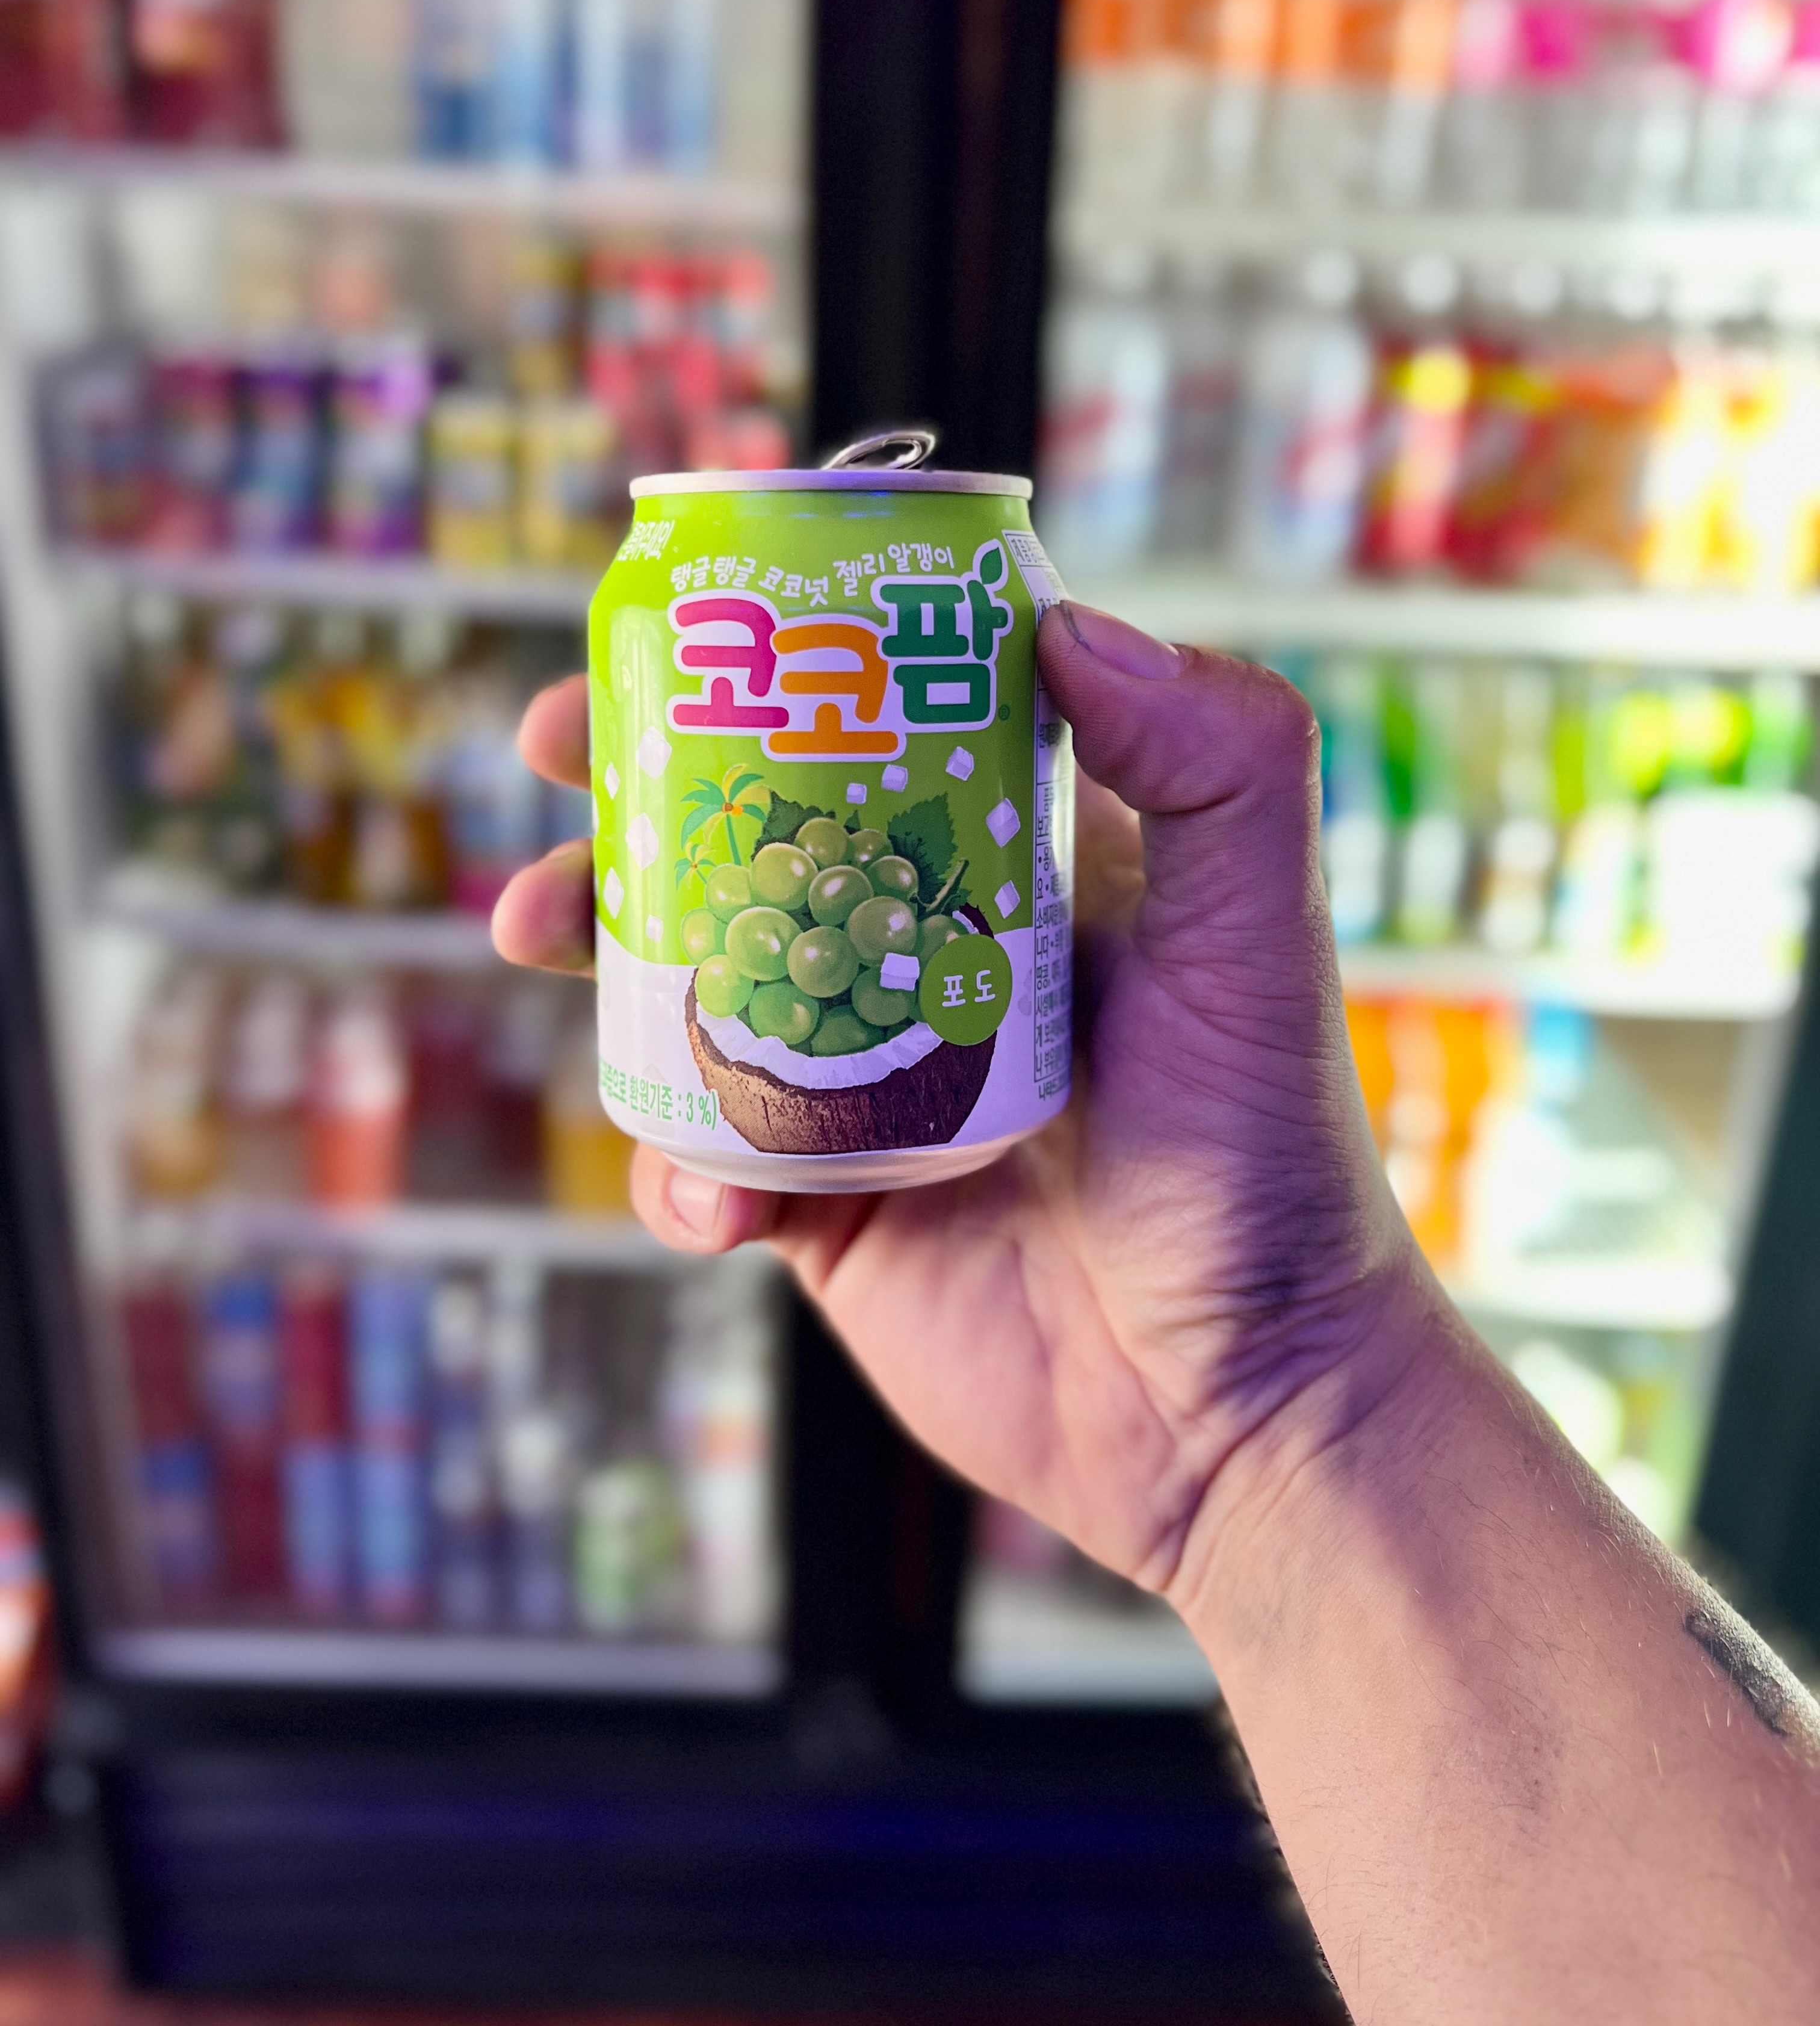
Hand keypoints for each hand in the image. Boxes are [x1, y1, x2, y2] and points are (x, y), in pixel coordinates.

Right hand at [495, 603, 1429, 1604]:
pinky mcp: (821, 1210)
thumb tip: (1068, 618)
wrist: (1238, 1407)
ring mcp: (860, 1086)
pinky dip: (675, 1169)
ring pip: (690, 989)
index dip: (769, 675)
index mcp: (1016, 876)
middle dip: (634, 793)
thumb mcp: (1259, 941)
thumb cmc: (1270, 1163)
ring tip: (539, 931)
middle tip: (552, 762)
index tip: (678, 631)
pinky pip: (699, 1163)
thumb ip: (1217, 765)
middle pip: (746, 846)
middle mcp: (922, 964)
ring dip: (600, 951)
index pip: (875, 733)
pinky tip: (711, 1199)